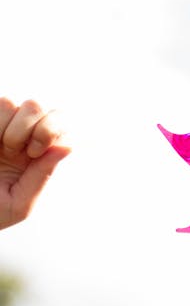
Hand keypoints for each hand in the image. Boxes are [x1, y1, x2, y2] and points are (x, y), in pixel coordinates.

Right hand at [0, 98, 70, 230]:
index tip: (35, 153)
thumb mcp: (19, 203)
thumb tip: (67, 146)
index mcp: (37, 155)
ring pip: (12, 103)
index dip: (52, 130)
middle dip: (30, 126)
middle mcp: (20, 137)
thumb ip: (42, 175)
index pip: (59, 125)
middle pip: (38, 106)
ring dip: (8, 128)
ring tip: (1, 149)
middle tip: (18, 151)